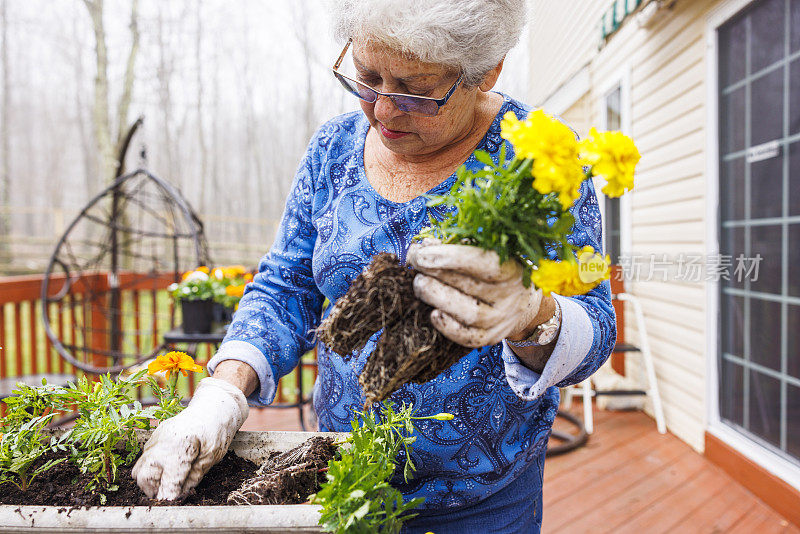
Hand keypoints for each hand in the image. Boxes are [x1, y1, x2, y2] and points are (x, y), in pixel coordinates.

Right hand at [132, 377, 248, 499]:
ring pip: (140, 470)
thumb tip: (179, 494)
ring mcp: (154, 440)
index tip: (172, 504)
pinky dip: (152, 469)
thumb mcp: (212, 456)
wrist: (212, 406)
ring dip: (151, 481)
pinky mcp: (153, 439)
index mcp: (178, 447)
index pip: (168, 481)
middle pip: (144, 477)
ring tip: (168, 482)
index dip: (169, 496)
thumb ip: (194, 476)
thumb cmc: (216, 430)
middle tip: (170, 494)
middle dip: (155, 490)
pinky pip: (144, 459)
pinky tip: (167, 469)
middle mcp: (160, 443)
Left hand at [406, 240, 541, 347]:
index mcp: (512, 267)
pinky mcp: (492, 337)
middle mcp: (512, 295)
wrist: (516, 298)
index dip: (450, 257)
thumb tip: (421, 246)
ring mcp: (502, 318)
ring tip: (420, 284)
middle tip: (414, 262)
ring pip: (470, 313)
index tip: (422, 253)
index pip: (484, 263)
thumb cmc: (491, 267)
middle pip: (471, 286)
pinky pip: (469, 337)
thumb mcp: (481, 250)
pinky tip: (434, 314)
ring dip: (438, 297)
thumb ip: (454, 245)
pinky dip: (449, 327)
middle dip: (435, 272)